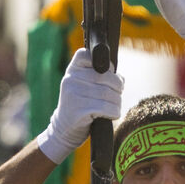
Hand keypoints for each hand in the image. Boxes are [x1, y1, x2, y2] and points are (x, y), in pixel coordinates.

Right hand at [36, 49, 123, 163]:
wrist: (64, 129)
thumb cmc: (81, 103)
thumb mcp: (83, 84)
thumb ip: (98, 74)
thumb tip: (120, 78)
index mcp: (72, 69)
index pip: (89, 55)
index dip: (106, 65)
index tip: (106, 76)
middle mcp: (71, 79)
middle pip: (106, 76)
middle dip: (117, 87)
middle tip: (115, 95)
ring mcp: (74, 95)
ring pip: (109, 94)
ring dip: (117, 102)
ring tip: (113, 106)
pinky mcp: (80, 111)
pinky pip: (108, 108)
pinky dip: (114, 112)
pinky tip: (110, 114)